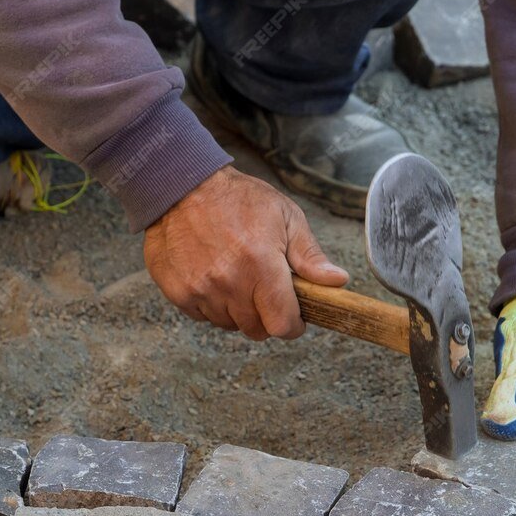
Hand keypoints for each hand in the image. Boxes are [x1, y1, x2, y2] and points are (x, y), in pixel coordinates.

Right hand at [145, 165, 348, 340]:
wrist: (182, 186)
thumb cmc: (237, 199)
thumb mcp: (285, 217)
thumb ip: (310, 255)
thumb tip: (337, 281)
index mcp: (261, 264)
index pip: (281, 325)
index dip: (292, 325)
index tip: (294, 317)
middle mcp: (229, 282)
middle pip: (257, 330)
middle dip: (266, 315)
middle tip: (264, 289)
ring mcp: (200, 289)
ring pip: (230, 325)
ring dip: (238, 310)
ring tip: (238, 277)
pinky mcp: (178, 292)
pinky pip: (204, 317)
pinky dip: (213, 305)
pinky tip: (215, 277)